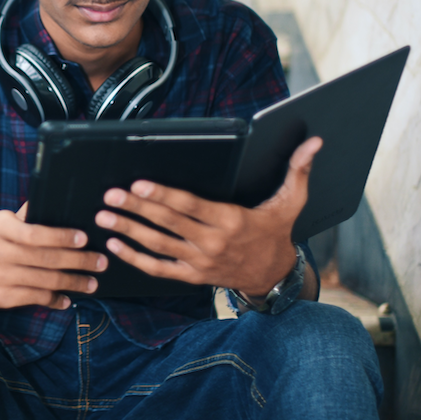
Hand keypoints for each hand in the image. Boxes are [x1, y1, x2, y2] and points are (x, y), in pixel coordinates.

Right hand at [0, 203, 108, 309]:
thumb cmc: (6, 241)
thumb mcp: (12, 222)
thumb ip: (33, 213)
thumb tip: (65, 199)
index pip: (33, 232)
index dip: (61, 237)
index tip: (86, 239)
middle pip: (44, 258)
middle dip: (78, 261)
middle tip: (101, 262)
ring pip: (44, 281)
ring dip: (73, 283)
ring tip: (92, 283)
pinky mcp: (1, 297)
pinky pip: (36, 298)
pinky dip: (56, 299)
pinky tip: (69, 298)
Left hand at [93, 137, 321, 296]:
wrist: (274, 276)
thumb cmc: (276, 232)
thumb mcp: (291, 202)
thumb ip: (299, 170)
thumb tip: (315, 142)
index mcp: (231, 220)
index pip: (190, 206)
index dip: (163, 196)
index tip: (140, 184)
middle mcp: (212, 243)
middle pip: (168, 223)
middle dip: (137, 209)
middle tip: (111, 195)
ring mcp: (199, 262)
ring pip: (158, 245)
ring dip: (129, 230)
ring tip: (105, 216)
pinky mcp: (191, 276)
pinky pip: (158, 269)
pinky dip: (135, 259)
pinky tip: (114, 246)